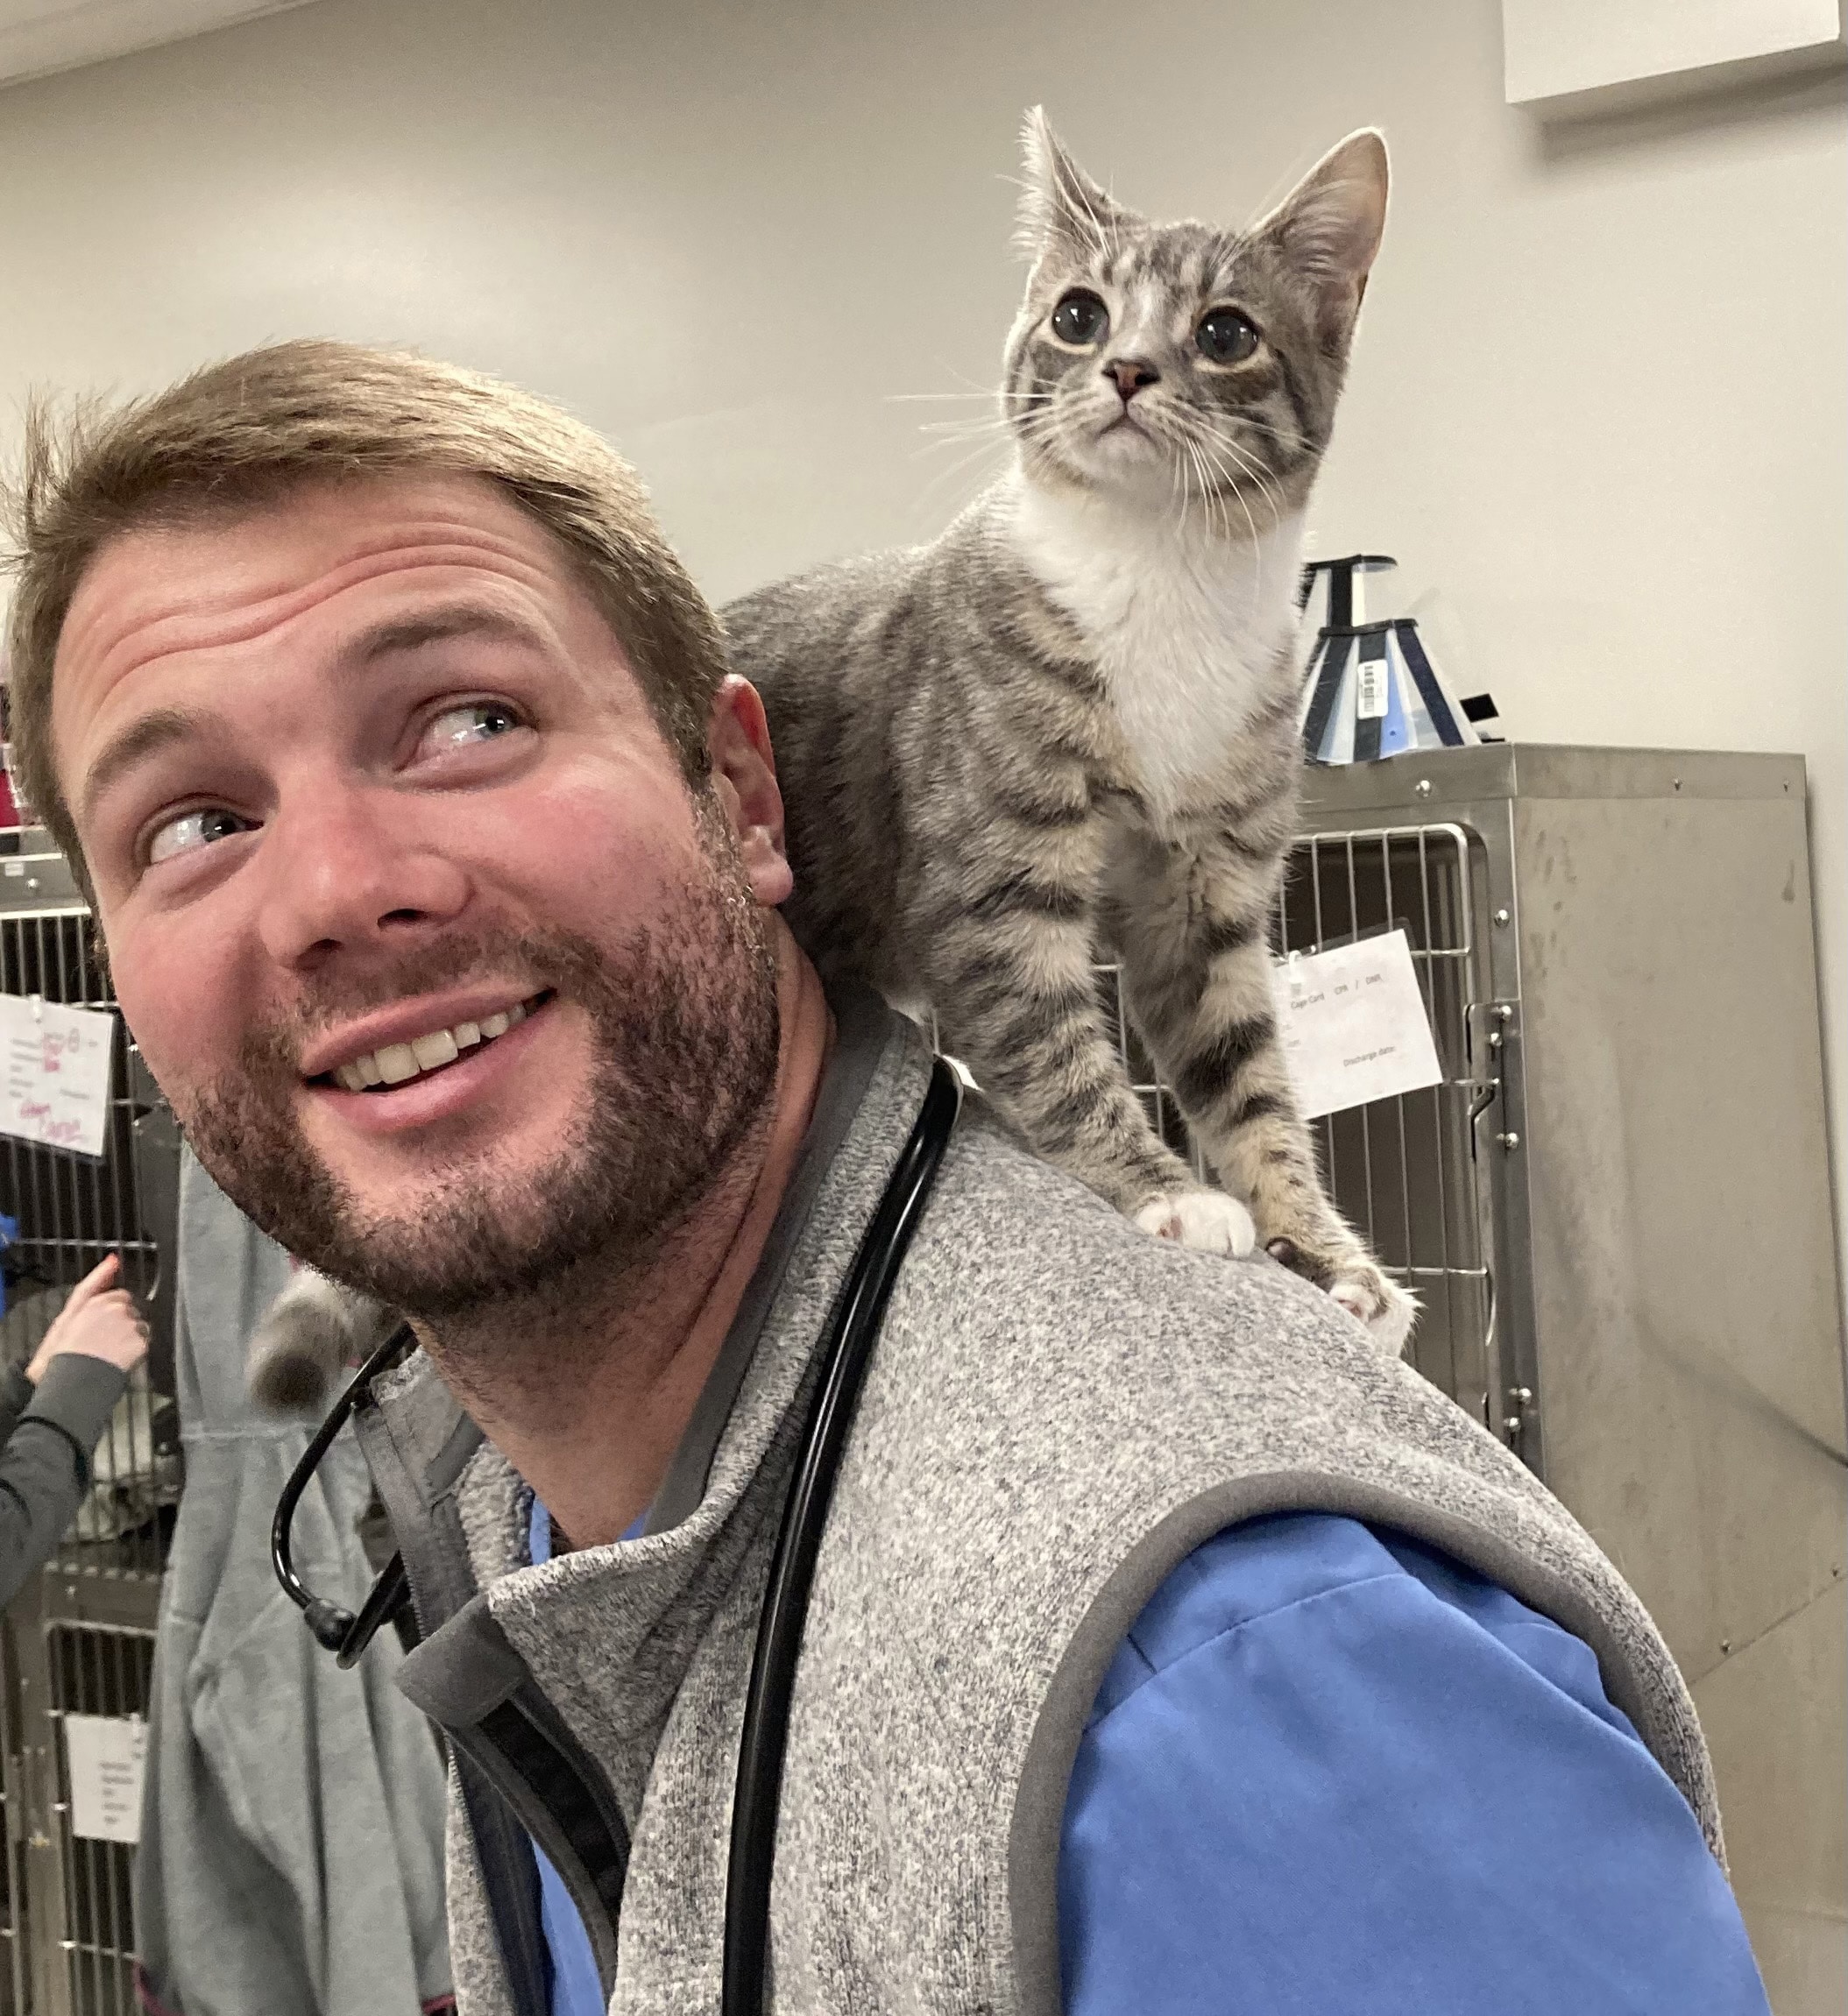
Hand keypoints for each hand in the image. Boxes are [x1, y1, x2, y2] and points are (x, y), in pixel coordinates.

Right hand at [24, 1255, 149, 1382]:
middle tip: (106, 1340)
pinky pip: (144, 1343)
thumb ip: (90, 1288)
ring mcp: (128, 1324)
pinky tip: (120, 1360)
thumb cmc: (59, 1356)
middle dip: (122, 1319)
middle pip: (128, 1307)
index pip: (111, 1292)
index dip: (111, 1299)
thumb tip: (112, 1260)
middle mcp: (113, 1308)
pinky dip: (136, 1351)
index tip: (111, 1290)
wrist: (72, 1381)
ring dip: (130, 1335)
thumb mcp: (63, 1320)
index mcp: (90, 1303)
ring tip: (111, 1353)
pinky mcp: (140, 1341)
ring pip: (138, 1324)